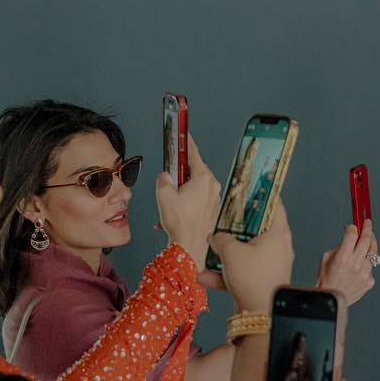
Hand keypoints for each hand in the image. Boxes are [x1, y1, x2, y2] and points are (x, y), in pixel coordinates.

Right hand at [156, 135, 221, 271]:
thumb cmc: (181, 223)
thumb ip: (164, 180)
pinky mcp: (213, 209)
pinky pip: (199, 198)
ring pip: (197, 186)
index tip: (184, 135)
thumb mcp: (164, 195)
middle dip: (181, 174)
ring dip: (184, 190)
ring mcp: (215, 198)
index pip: (193, 155)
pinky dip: (188, 200)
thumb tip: (166, 176)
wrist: (190, 245)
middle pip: (195, 172)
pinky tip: (178, 210)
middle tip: (170, 177)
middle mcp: (213, 187)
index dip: (186, 144)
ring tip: (172, 200)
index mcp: (204, 179)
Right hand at [215, 202, 294, 313]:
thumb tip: (216, 236)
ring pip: (244, 251)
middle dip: (234, 227)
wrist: (260, 316)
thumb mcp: (231, 252)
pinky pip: (241, 272)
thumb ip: (220, 238)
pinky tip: (205, 277)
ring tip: (208, 252)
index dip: (261, 194)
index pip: (274, 204)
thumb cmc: (254, 279)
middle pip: (255, 228)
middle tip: (221, 220)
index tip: (250, 187)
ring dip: (224, 255)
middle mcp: (277, 247)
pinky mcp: (261, 280)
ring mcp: (270, 264)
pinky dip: (224, 274)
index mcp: (278, 233)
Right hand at [316, 220, 378, 305]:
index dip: (353, 227)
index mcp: (343, 258)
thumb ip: (339, 247)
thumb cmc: (326, 279)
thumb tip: (350, 240)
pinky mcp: (369, 281)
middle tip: (367, 224)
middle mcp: (355, 265)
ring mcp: (364, 273)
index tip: (354, 225)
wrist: (331, 299)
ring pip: (373, 252)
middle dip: (367, 228)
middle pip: (366, 240)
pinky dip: (367, 263)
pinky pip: (371, 267)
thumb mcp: (326, 258)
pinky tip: (362, 263)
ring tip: (370, 239)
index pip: (352, 235)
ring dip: (372, 243)